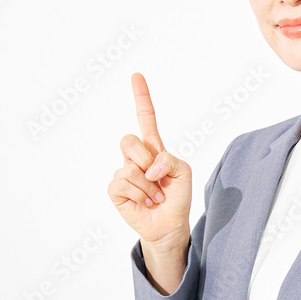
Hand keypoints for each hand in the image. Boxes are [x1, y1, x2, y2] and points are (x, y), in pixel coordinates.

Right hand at [107, 73, 192, 248]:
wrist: (171, 224)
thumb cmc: (177, 197)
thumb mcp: (184, 173)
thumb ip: (169, 160)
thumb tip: (148, 167)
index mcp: (154, 148)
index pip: (146, 118)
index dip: (141, 97)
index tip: (137, 76)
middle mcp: (136, 157)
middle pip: (128, 140)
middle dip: (143, 157)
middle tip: (156, 176)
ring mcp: (124, 173)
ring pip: (129, 166)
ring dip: (149, 186)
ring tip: (156, 195)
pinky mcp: (116, 190)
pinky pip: (122, 183)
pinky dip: (140, 194)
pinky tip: (146, 202)